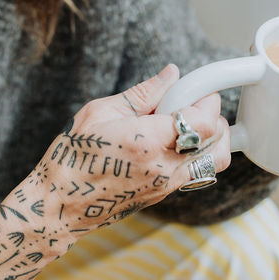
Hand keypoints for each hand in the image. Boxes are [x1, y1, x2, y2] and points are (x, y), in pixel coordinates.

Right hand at [28, 64, 231, 238]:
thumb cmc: (73, 157)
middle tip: (191, 102)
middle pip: (218, 142)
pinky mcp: (164, 195)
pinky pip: (197, 171)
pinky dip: (197, 151)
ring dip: (211, 137)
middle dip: (213, 115)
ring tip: (186, 122)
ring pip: (215, 160)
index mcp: (147, 143)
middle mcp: (164, 168)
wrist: (60, 205)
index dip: (208, 100)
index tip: (196, 89)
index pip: (204, 122)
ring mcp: (166, 185)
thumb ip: (142, 93)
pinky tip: (171, 140)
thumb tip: (171, 74)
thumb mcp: (100, 113)